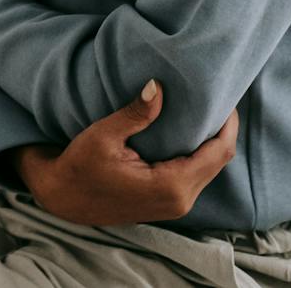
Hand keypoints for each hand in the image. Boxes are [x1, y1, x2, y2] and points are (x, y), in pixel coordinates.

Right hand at [6, 81, 239, 225]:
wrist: (63, 197)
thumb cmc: (79, 166)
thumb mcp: (104, 136)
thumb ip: (136, 113)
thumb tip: (158, 86)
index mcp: (170, 186)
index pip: (218, 153)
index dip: (227, 123)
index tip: (225, 96)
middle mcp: (180, 201)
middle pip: (220, 161)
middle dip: (223, 129)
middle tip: (217, 95)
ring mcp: (176, 205)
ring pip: (210, 169)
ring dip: (212, 141)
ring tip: (206, 109)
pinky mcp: (169, 203)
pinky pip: (197, 175)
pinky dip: (200, 153)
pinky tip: (190, 130)